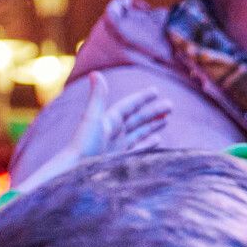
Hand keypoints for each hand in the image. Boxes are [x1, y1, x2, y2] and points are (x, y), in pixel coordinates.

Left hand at [19, 74, 170, 188]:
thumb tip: (96, 73)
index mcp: (108, 121)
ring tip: (166, 120)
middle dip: (153, 112)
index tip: (156, 91)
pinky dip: (148, 143)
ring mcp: (116, 146)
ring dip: (152, 125)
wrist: (75, 173)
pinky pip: (138, 149)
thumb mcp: (93, 118)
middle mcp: (112, 132)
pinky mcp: (119, 160)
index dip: (141, 98)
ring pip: (139, 132)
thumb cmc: (84, 145)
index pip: (128, 106)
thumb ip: (98, 97)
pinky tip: (157, 140)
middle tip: (171, 105)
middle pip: (137, 118)